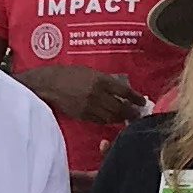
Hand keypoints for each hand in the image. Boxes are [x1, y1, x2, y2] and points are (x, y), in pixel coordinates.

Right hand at [32, 64, 149, 128]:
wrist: (49, 84)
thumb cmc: (69, 73)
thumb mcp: (90, 71)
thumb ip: (105, 80)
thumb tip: (120, 89)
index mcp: (101, 80)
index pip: (124, 92)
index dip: (136, 98)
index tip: (142, 102)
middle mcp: (97, 95)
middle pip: (120, 108)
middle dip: (131, 112)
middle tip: (137, 115)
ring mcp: (90, 107)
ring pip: (111, 117)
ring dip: (121, 119)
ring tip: (127, 119)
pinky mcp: (83, 115)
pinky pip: (100, 121)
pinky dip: (108, 121)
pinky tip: (112, 119)